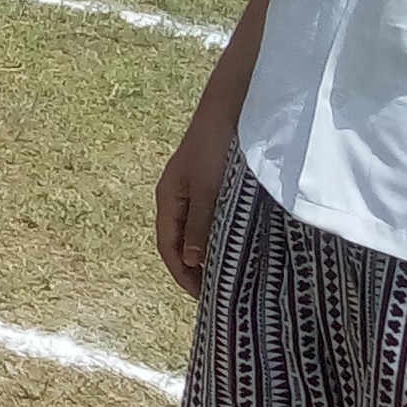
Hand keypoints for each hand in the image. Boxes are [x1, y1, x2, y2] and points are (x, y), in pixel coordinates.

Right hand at [154, 110, 234, 295]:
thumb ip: (200, 225)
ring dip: (209, 253)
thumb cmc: (215, 148)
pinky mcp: (213, 184)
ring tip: (230, 273)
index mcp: (169, 198)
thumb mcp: (210, 191)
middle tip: (219, 293)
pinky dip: (219, 236)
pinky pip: (211, 219)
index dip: (182, 273)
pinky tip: (238, 244)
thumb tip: (192, 261)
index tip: (203, 297)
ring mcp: (195, 190)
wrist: (230, 109)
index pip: (167, 245)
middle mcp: (178, 197)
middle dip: (195, 268)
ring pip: (197, 231)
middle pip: (180, 241)